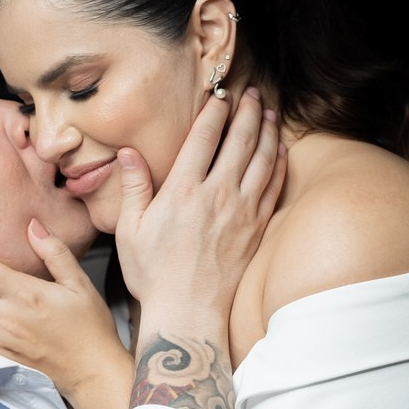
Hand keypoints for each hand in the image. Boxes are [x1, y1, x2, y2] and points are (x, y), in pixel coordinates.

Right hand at [114, 87, 286, 330]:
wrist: (187, 314)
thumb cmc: (154, 276)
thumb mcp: (130, 231)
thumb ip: (133, 188)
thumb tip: (128, 154)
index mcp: (183, 191)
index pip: (205, 136)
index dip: (215, 110)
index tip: (220, 94)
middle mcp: (217, 196)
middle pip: (241, 140)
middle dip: (248, 111)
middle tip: (253, 94)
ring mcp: (241, 212)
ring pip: (263, 159)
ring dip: (268, 131)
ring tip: (270, 113)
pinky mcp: (256, 230)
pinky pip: (273, 187)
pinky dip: (279, 164)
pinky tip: (281, 151)